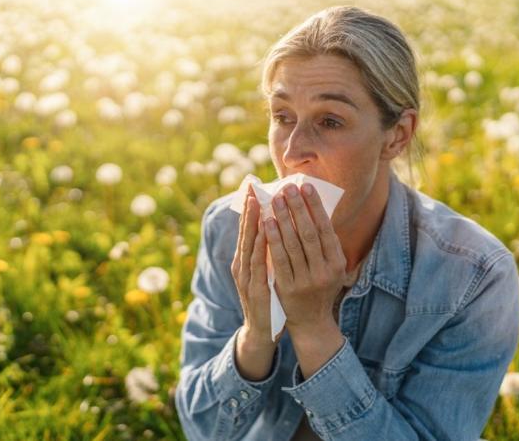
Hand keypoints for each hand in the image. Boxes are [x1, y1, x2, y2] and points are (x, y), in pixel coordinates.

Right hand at [231, 184, 279, 343]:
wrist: (261, 332)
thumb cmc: (268, 299)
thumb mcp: (266, 271)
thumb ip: (267, 251)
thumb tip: (277, 226)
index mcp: (245, 259)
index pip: (247, 229)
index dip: (249, 207)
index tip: (252, 186)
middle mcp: (241, 265)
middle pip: (244, 232)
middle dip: (249, 208)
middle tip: (251, 186)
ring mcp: (245, 277)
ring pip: (249, 244)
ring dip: (253, 223)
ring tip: (257, 201)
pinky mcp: (254, 289)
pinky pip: (258, 264)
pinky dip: (260, 247)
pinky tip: (265, 233)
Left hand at [263, 182, 346, 333]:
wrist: (312, 321)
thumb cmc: (319, 285)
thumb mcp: (330, 266)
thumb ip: (324, 243)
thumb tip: (314, 208)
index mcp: (337, 262)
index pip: (325, 228)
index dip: (315, 206)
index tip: (305, 187)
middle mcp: (325, 271)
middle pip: (309, 233)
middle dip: (297, 208)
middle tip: (287, 188)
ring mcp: (307, 281)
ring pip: (293, 244)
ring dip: (283, 220)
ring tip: (275, 200)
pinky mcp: (289, 288)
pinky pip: (279, 259)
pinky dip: (273, 239)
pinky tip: (267, 223)